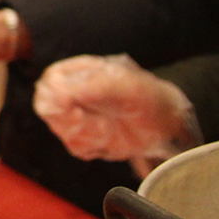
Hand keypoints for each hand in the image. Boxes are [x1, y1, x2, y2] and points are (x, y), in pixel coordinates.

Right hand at [33, 54, 199, 176]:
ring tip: (106, 128)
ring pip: (61, 130)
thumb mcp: (125, 85)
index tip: (68, 105)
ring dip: (84, 133)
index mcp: (84, 72)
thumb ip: (91, 84)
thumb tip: (57, 90)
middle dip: (67, 118)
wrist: (170, 125)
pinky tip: (108, 139)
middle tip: (86, 119)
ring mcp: (82, 116)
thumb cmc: (150, 97)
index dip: (54, 93)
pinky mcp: (89, 137)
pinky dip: (92, 146)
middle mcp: (78, 93)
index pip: (52, 78)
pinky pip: (76, 147)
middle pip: (49, 107)